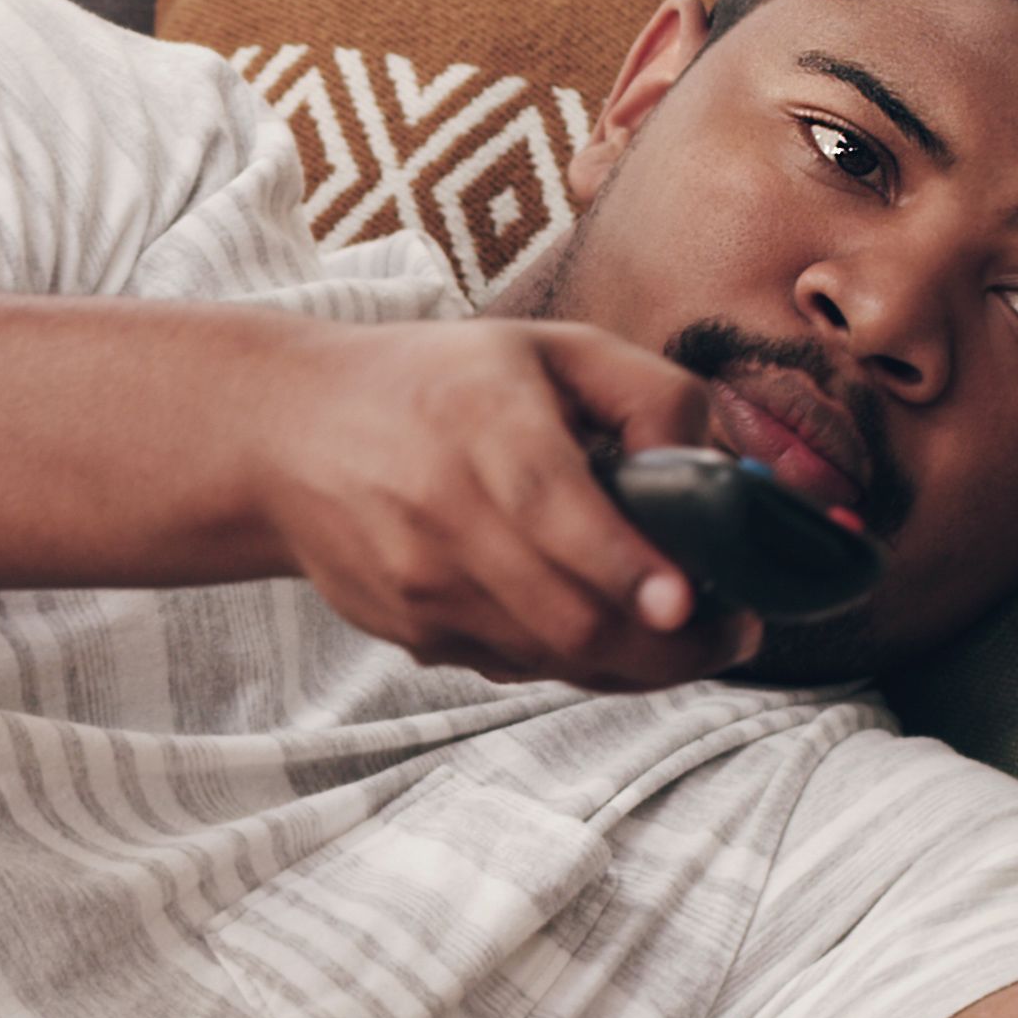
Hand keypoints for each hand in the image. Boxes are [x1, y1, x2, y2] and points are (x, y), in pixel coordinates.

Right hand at [244, 316, 755, 689]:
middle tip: (730, 630)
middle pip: (569, 618)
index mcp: (481, 424)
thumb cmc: (437, 385)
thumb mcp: (551, 350)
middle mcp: (441, 515)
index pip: (556, 511)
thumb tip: (719, 471)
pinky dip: (574, 659)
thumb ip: (650, 395)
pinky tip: (600, 624)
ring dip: (634, 661)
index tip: (688, 600)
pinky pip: (515, 667)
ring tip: (679, 630)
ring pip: (551, 659)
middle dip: (668, 645)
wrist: (287, 438)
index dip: (628, 569)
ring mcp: (419, 587)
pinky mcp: (408, 633)